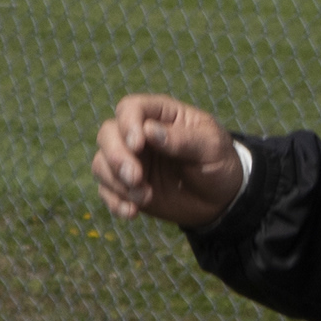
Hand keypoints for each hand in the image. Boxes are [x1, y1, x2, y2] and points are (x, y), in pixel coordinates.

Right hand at [90, 93, 245, 228]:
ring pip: (101, 162)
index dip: (128, 124)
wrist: (219, 200)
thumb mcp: (211, 148)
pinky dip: (114, 202)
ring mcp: (130, 160)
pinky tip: (132, 212)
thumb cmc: (219, 163)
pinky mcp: (125, 186)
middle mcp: (139, 135)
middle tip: (135, 178)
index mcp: (161, 115)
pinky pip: (105, 190)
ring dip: (116, 182)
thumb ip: (183, 139)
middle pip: (108, 133)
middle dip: (116, 156)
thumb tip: (149, 131)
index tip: (138, 145)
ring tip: (144, 198)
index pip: (131, 108)